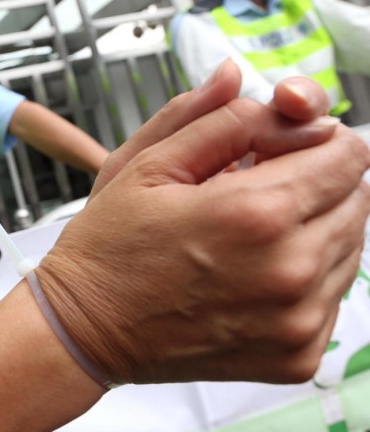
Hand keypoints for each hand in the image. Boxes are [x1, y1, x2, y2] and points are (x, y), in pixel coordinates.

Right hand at [37, 61, 369, 384]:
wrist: (89, 330)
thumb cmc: (110, 247)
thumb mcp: (144, 164)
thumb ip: (207, 117)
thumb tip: (240, 76)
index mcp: (257, 212)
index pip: (348, 154)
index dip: (314, 139)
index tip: (276, 149)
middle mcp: (291, 269)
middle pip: (357, 198)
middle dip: (314, 182)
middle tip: (253, 190)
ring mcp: (300, 320)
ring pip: (349, 246)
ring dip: (312, 229)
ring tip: (247, 234)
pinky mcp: (299, 355)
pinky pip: (333, 297)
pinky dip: (305, 278)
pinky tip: (252, 273)